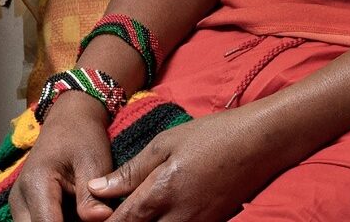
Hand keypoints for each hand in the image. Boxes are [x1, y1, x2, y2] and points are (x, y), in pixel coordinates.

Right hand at [8, 93, 115, 221]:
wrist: (68, 120)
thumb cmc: (82, 136)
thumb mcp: (93, 161)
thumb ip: (92, 194)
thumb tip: (102, 219)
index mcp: (35, 183)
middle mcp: (20, 198)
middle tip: (92, 219)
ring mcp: (19, 205)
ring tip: (86, 212)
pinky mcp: (25, 208)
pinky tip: (78, 213)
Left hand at [90, 103, 301, 221]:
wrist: (260, 143)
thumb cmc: (212, 135)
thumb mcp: (166, 143)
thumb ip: (130, 171)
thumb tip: (96, 189)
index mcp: (160, 193)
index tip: (89, 219)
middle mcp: (177, 217)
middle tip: (114, 215)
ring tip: (137, 213)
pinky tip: (161, 213)